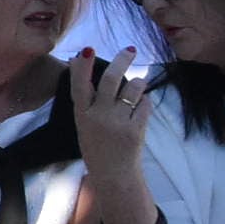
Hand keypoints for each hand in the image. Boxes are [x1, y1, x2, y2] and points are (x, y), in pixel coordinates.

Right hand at [70, 48, 154, 186]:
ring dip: (138, 83)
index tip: (88, 49)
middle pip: (110, 79)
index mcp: (82, 115)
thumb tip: (81, 64)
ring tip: (137, 86)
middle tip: (130, 50)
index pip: (80, 84)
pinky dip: (144, 102)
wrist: (113, 175)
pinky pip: (144, 104)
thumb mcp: (84, 123)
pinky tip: (139, 108)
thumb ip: (86, 99)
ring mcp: (118, 123)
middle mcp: (98, 116)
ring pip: (132, 88)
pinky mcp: (135, 130)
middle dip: (121, 61)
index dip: (82, 66)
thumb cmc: (97, 146)